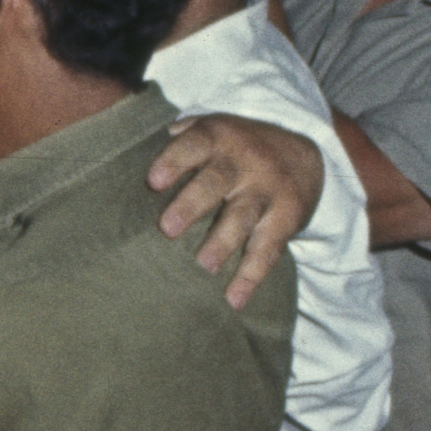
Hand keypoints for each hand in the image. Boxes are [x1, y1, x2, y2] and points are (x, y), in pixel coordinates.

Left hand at [146, 113, 323, 308]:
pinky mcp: (287, 217)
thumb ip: (176, 141)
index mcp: (216, 137)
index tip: (154, 181)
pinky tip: (234, 299)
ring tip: (203, 267)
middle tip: (168, 229)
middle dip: (192, 204)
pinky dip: (251, 276)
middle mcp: (243, 161)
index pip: (194, 144)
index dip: (174, 160)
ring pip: (243, 216)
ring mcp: (266, 190)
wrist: (306, 156)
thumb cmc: (236, 149)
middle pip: (216, 181)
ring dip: (223, 242)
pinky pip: (268, 249)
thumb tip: (124, 160)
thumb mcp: (211, 131)